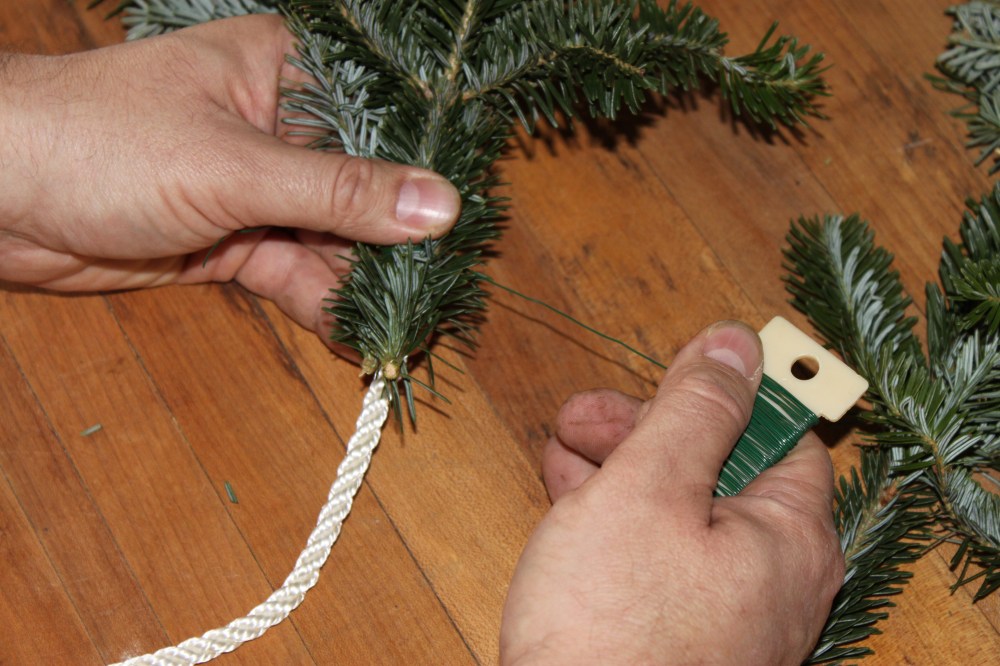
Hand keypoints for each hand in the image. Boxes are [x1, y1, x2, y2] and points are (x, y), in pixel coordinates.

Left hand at [0, 15, 459, 337]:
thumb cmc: (99, 141)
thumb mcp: (233, 165)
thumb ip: (340, 191)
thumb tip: (440, 205)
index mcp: (286, 75)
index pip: (383, 121)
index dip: (431, 171)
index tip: (476, 223)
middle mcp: (282, 129)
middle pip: (367, 190)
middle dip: (401, 245)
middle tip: (445, 295)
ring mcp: (260, 190)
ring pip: (336, 240)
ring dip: (367, 285)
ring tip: (412, 328)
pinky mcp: (236, 241)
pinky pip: (298, 275)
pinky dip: (326, 305)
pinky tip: (360, 335)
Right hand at [501, 321, 844, 664]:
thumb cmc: (611, 625)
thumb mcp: (649, 486)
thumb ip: (695, 408)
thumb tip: (735, 343)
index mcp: (788, 536)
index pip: (780, 433)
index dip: (726, 390)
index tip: (669, 366)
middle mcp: (770, 578)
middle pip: (719, 469)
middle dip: (647, 429)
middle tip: (584, 415)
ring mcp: (724, 612)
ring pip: (678, 510)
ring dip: (621, 467)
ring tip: (563, 448)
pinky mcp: (679, 636)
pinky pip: (656, 556)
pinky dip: (614, 517)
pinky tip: (568, 495)